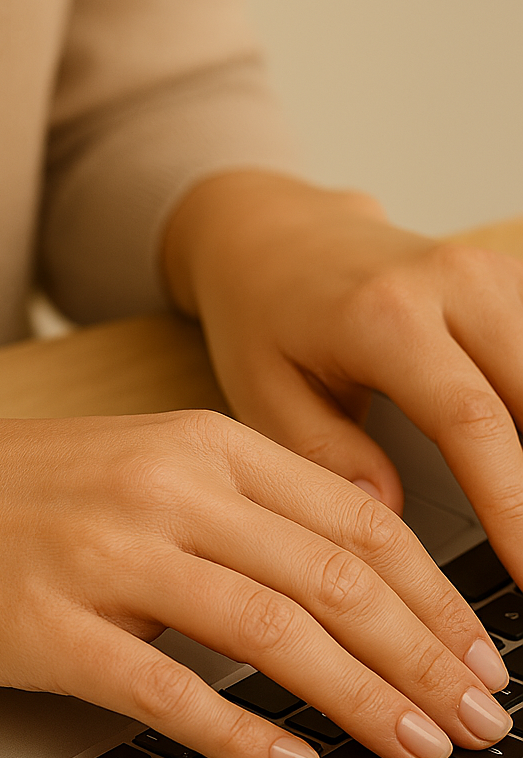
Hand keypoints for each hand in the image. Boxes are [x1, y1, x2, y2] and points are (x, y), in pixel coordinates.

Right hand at [0, 406, 510, 757]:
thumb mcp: (126, 466)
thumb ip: (224, 512)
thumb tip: (324, 594)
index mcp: (193, 442)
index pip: (355, 519)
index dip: (437, 596)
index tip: (480, 655)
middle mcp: (161, 487)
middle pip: (336, 578)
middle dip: (427, 659)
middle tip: (482, 722)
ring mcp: (104, 554)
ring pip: (274, 633)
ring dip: (364, 701)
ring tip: (421, 750)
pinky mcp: (48, 626)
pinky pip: (172, 690)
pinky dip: (245, 737)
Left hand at [163, 171, 522, 585]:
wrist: (274, 238)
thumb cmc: (260, 316)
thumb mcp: (264, 390)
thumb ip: (325, 454)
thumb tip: (388, 519)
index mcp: (385, 317)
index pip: (474, 423)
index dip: (515, 508)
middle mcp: (453, 282)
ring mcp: (491, 271)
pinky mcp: (508, 276)